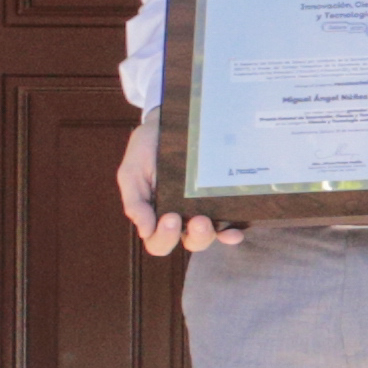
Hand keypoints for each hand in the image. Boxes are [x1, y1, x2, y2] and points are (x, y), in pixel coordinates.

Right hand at [115, 109, 237, 256]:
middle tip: (198, 220)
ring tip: (209, 220)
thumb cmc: (145, 150)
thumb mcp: (132, 173)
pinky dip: (232, 230)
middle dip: (195, 236)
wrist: (166, 124)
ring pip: (210, 235)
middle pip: (190, 243)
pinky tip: (235, 230)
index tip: (169, 218)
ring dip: (212, 234)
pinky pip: (230, 221)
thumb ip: (135, 202)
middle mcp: (182, 218)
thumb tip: (145, 231)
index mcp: (156, 216)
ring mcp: (203, 209)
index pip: (159, 242)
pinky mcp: (220, 198)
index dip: (164, 238)